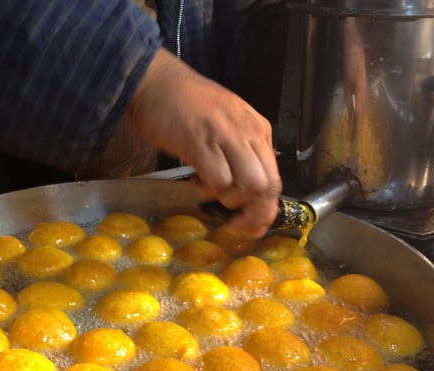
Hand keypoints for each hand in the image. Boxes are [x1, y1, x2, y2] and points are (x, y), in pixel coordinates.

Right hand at [128, 48, 281, 236]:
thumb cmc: (186, 105)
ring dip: (230, 199)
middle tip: (233, 222)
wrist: (157, 81)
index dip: (267, 209)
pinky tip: (195, 179)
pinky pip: (218, 179)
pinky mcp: (201, 141)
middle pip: (267, 186)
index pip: (275, 177)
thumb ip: (240, 152)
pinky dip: (207, 189)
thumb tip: (245, 191)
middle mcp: (248, 132)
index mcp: (257, 130)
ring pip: (249, 185)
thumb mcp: (226, 125)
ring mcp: (226, 135)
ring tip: (210, 191)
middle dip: (253, 213)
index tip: (254, 226)